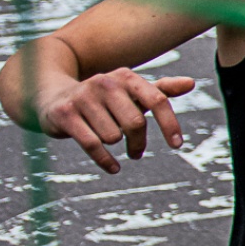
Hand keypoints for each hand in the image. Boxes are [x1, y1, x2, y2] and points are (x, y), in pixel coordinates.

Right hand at [37, 69, 193, 172]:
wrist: (53, 96)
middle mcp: (104, 82)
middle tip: (137, 152)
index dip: (170, 124)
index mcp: (125, 77)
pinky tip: (114, 168)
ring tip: (109, 140)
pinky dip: (106, 160)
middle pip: (135, 123)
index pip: (157, 100)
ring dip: (116, 144)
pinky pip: (93, 145)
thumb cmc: (104, 98)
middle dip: (138, 142)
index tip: (178, 145)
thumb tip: (191, 83)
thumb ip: (161, 90)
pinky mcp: (65, 114)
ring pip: (113, 136)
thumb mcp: (131, 93)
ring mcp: (82, 97)